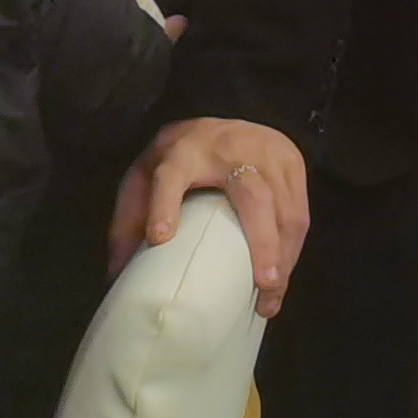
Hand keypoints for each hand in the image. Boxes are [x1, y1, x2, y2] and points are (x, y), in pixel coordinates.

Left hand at [111, 116, 309, 312]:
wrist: (220, 119)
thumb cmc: (178, 158)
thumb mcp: (143, 178)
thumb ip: (128, 221)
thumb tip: (118, 275)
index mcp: (182, 152)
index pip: (171, 176)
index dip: (164, 205)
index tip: (160, 239)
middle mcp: (229, 148)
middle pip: (252, 193)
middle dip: (261, 242)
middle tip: (262, 285)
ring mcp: (268, 152)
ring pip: (285, 206)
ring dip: (284, 255)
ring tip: (271, 297)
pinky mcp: (292, 161)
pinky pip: (300, 210)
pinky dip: (293, 248)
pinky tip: (282, 276)